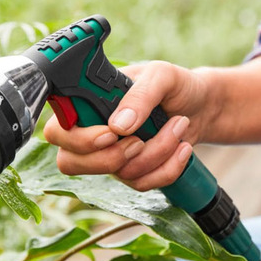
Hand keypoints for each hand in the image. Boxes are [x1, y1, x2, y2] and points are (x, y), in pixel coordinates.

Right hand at [43, 61, 211, 190]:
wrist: (203, 106)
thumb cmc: (175, 85)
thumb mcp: (161, 76)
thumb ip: (140, 95)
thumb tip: (118, 125)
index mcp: (88, 101)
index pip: (58, 128)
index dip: (77, 138)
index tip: (110, 133)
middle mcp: (92, 130)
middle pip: (71, 162)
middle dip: (110, 158)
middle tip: (140, 139)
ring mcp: (110, 154)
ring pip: (117, 173)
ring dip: (156, 153)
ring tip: (178, 125)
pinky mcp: (133, 172)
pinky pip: (141, 184)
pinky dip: (168, 168)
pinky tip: (182, 147)